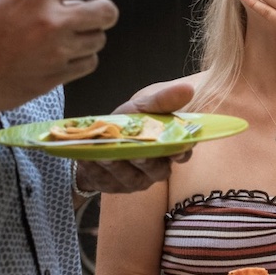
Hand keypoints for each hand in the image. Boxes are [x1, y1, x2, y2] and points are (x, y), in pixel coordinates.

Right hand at [0, 0, 117, 117]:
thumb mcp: (4, 3)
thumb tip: (70, 0)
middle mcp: (52, 20)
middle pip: (105, 12)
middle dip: (106, 12)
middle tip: (101, 14)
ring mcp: (58, 51)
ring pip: (99, 40)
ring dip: (91, 37)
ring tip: (75, 39)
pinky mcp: (58, 75)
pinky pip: (88, 63)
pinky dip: (84, 59)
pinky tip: (70, 57)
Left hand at [73, 81, 196, 193]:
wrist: (96, 137)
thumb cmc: (127, 123)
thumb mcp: (142, 108)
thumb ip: (162, 101)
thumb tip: (188, 88)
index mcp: (166, 150)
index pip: (182, 154)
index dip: (180, 153)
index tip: (175, 151)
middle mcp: (154, 169)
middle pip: (156, 170)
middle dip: (144, 161)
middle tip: (133, 152)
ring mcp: (134, 181)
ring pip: (130, 177)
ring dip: (116, 165)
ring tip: (103, 154)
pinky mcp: (112, 187)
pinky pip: (105, 181)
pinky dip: (95, 170)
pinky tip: (87, 160)